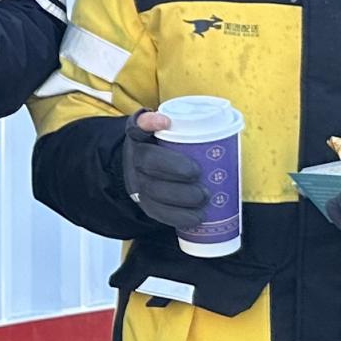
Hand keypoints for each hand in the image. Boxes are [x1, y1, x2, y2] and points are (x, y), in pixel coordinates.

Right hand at [120, 111, 210, 237]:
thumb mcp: (168, 134)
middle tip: (198, 173)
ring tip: (204, 197)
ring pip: (153, 190)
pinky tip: (197, 217)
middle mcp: (134, 159)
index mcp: (140, 138)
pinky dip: (179, 217)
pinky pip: (158, 213)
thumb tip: (206, 123)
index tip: (165, 122)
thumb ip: (183, 126)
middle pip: (148, 162)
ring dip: (181, 196)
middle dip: (175, 168)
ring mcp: (137, 184)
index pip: (138, 127)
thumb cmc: (164, 150)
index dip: (149, 123)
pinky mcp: (145, 205)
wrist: (141, 173)